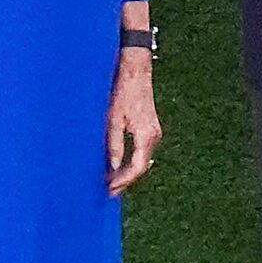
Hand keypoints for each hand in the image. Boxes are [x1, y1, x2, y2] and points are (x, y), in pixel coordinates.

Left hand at [107, 48, 160, 194]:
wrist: (135, 71)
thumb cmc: (123, 92)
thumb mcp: (113, 120)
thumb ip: (113, 145)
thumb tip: (111, 167)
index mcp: (146, 136)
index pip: (137, 168)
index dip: (123, 181)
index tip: (110, 190)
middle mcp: (153, 136)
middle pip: (140, 167)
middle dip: (125, 180)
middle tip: (108, 191)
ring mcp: (153, 133)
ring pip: (141, 160)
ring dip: (127, 171)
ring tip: (110, 182)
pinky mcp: (149, 129)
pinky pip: (141, 151)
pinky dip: (130, 161)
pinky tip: (118, 165)